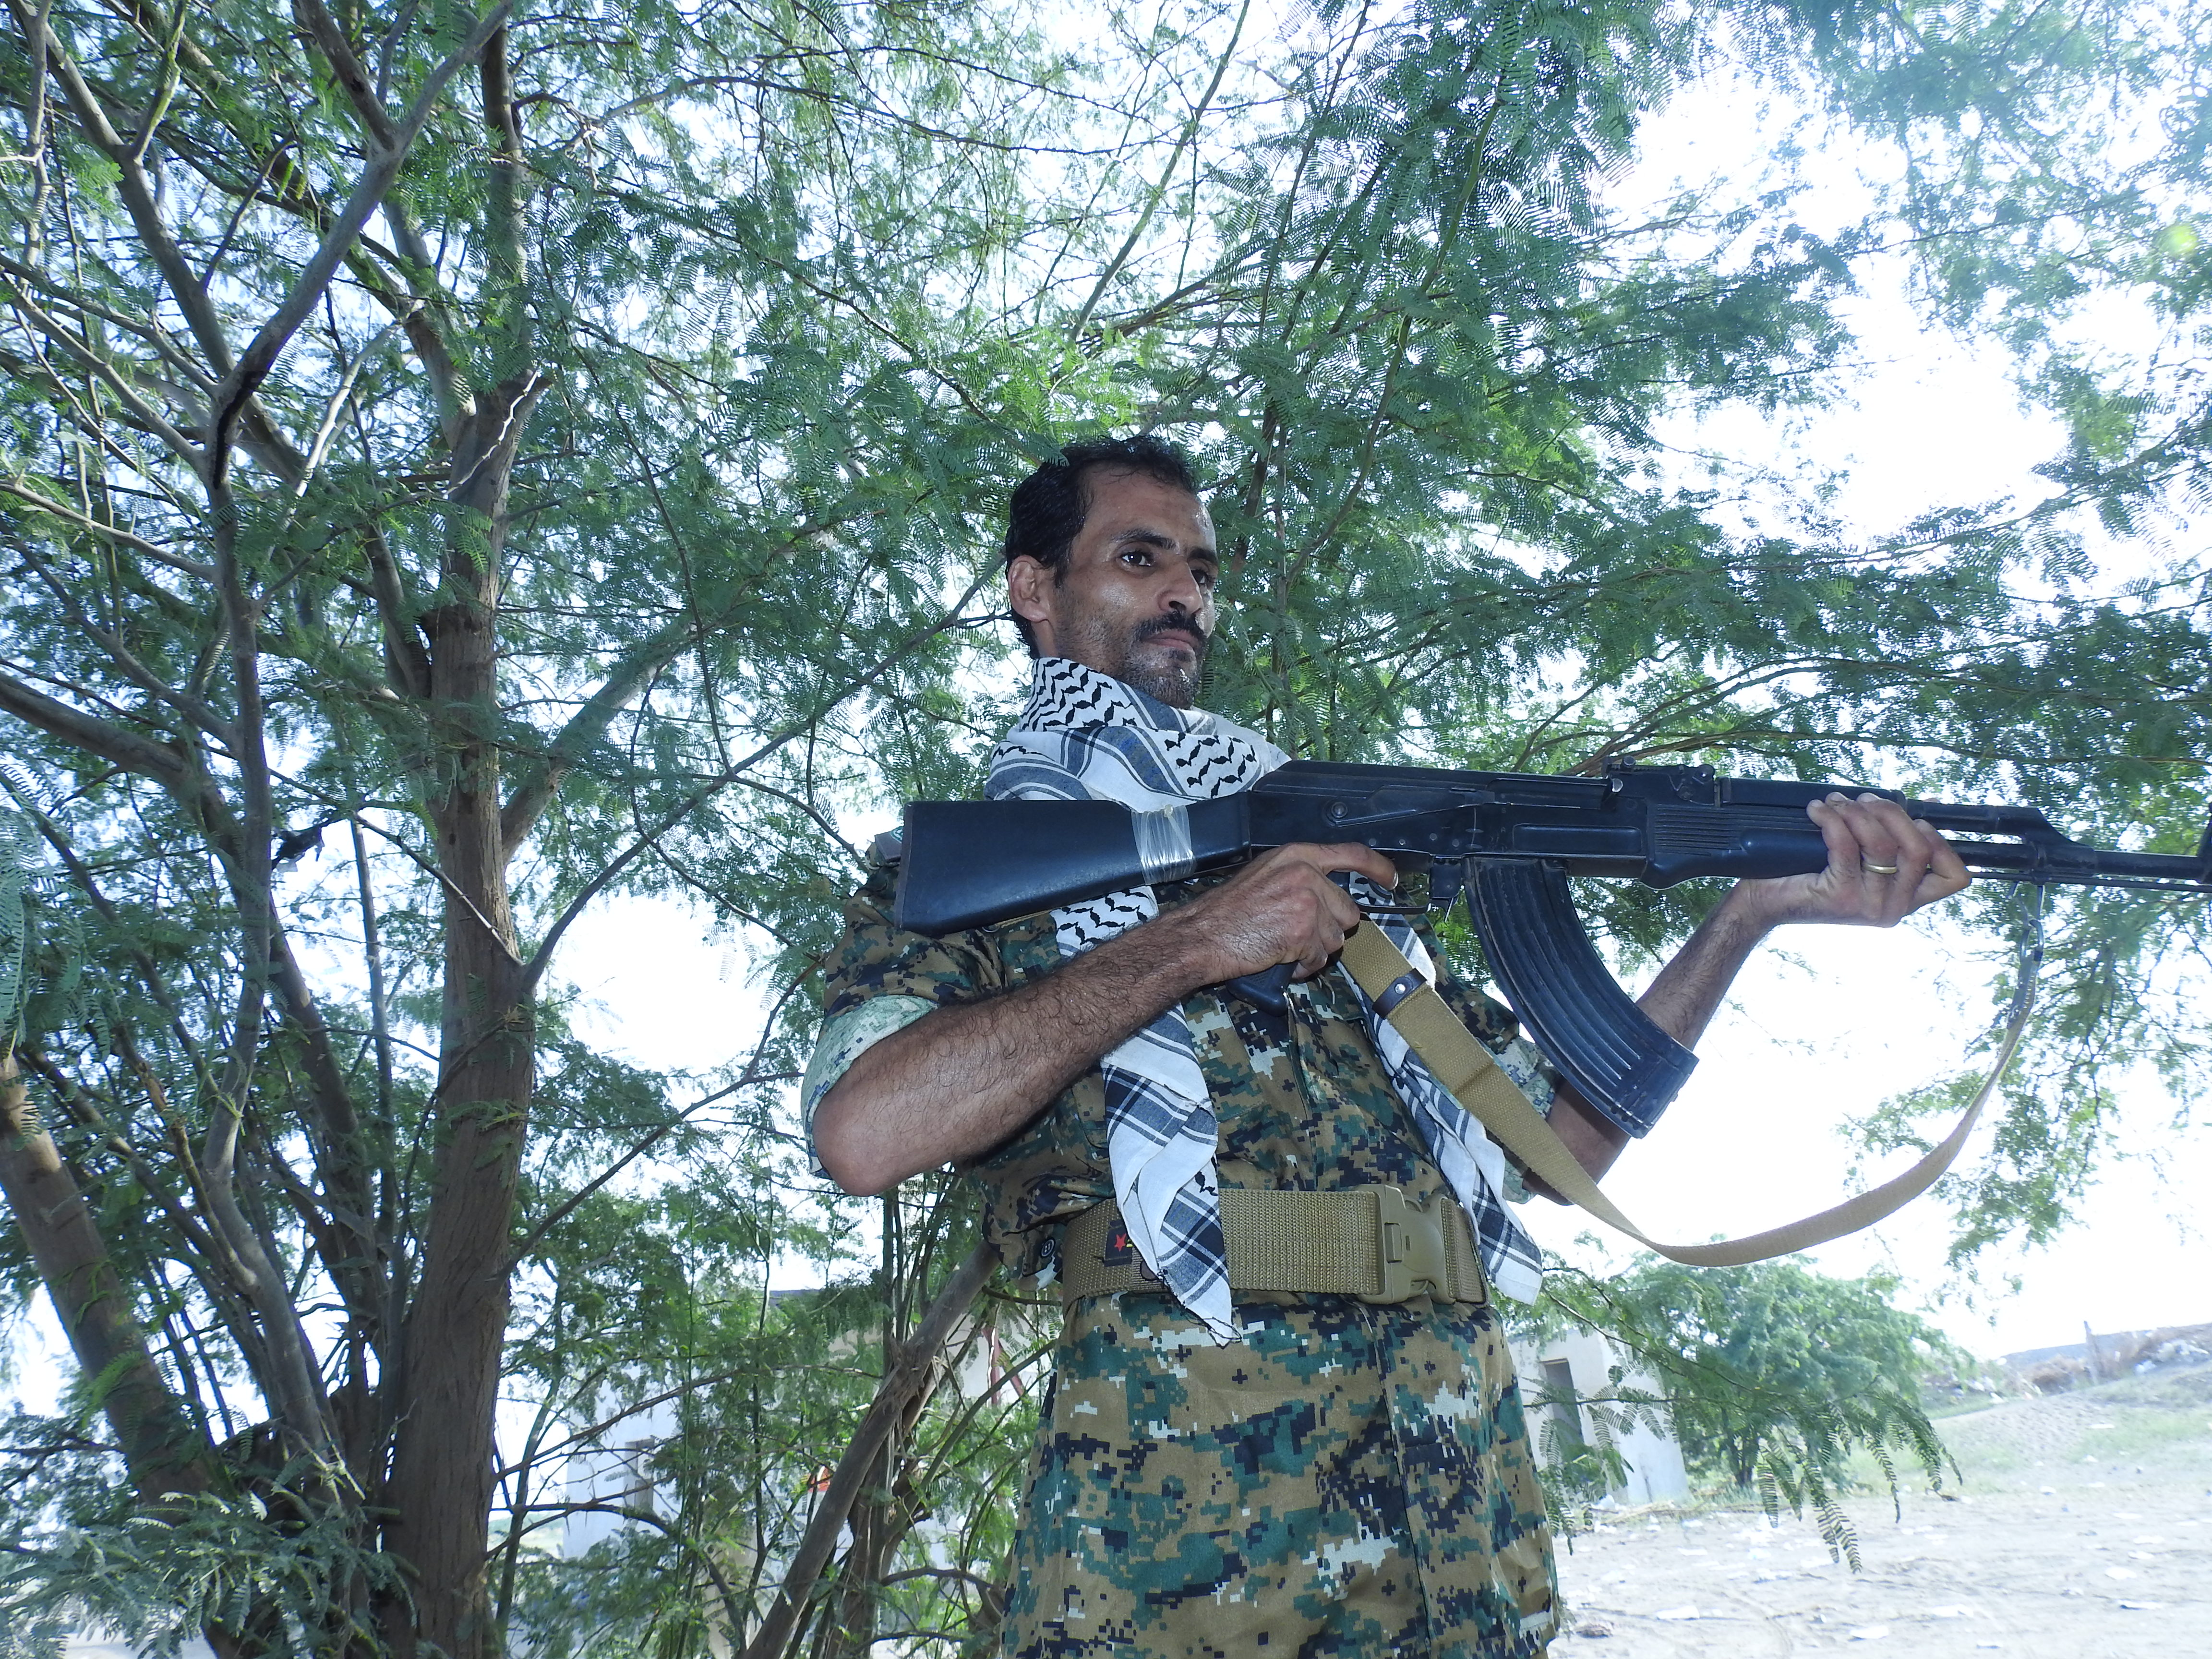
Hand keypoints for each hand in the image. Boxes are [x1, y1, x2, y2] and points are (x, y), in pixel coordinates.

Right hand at [1164, 842, 1399, 983]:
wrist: (1203, 935)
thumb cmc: (1228, 910)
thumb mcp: (1265, 874)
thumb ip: (1300, 876)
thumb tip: (1330, 895)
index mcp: (1297, 855)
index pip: (1352, 854)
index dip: (1378, 868)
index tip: (1391, 881)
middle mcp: (1306, 875)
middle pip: (1348, 910)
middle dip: (1329, 928)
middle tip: (1297, 933)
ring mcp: (1306, 904)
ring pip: (1336, 938)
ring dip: (1315, 949)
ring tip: (1284, 945)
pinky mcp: (1303, 933)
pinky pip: (1320, 958)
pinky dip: (1304, 966)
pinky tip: (1281, 958)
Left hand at [1733, 792, 1970, 929]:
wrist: (1767, 901)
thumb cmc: (1814, 872)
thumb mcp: (1862, 856)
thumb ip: (1893, 835)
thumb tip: (1931, 801)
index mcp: (1907, 899)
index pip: (1955, 877)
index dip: (1941, 841)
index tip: (1912, 820)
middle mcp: (1894, 908)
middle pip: (1920, 849)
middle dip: (1892, 812)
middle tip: (1862, 801)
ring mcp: (1869, 905)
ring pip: (1883, 843)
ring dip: (1858, 812)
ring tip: (1836, 802)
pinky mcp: (1840, 897)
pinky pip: (1846, 845)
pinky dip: (1832, 818)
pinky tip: (1817, 810)